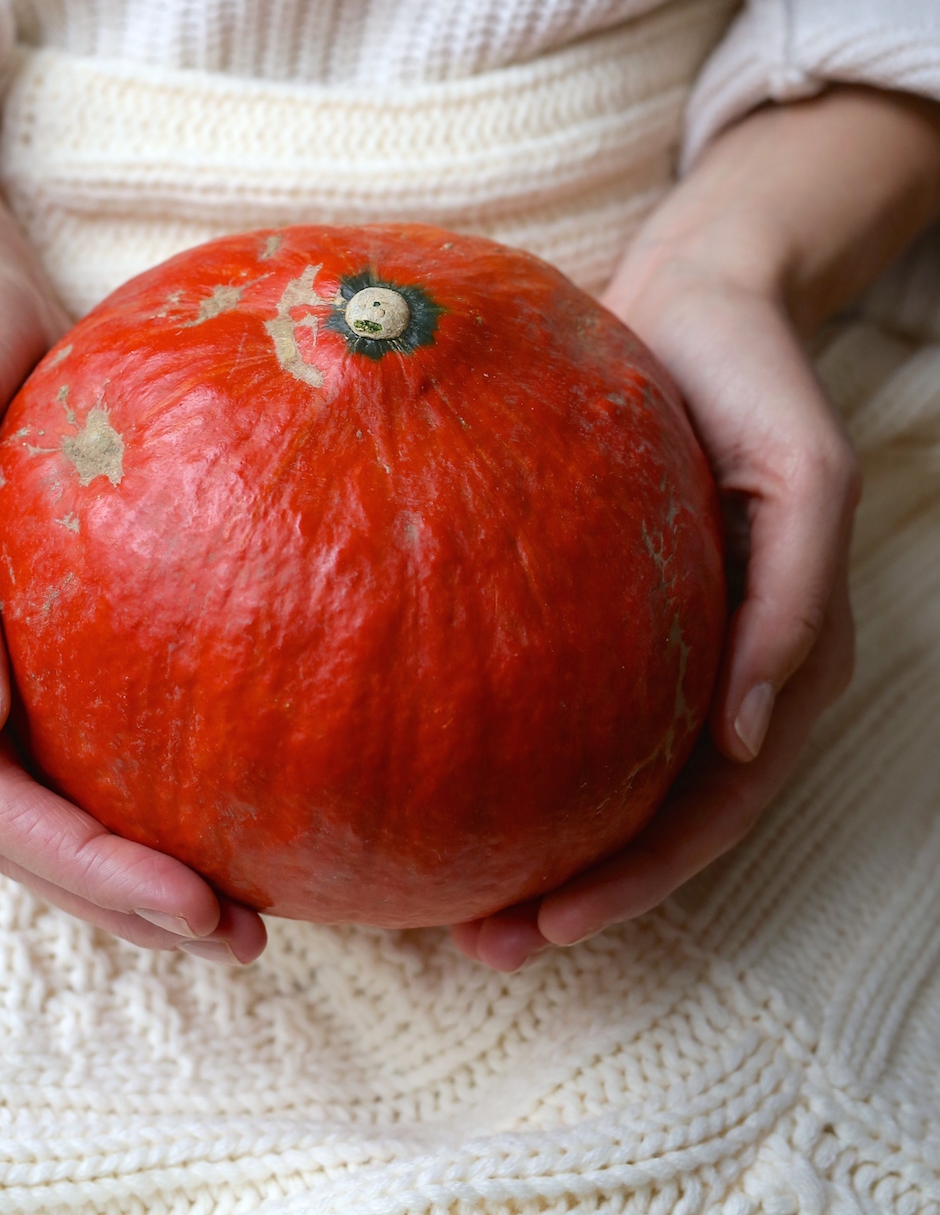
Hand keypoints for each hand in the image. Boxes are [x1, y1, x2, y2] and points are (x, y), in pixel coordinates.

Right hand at [0, 43, 265, 964]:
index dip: (77, 862)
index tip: (188, 900)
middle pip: (12, 824)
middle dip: (117, 894)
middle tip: (241, 933)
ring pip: (41, 800)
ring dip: (129, 868)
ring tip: (240, 911)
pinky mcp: (18, 636)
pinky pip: (73, 739)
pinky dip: (134, 794)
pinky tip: (216, 811)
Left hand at [453, 86, 939, 972]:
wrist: (701, 295)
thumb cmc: (757, 376)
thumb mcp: (809, 475)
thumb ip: (793, 603)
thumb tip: (746, 740)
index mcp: (778, 659)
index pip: (715, 803)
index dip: (644, 876)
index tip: (553, 921)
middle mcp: (720, 668)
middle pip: (653, 816)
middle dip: (578, 892)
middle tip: (479, 946)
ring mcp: (664, 641)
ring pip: (602, 770)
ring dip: (538, 843)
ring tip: (443, 902)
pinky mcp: (603, 602)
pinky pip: (558, 691)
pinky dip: (510, 746)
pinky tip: (431, 767)